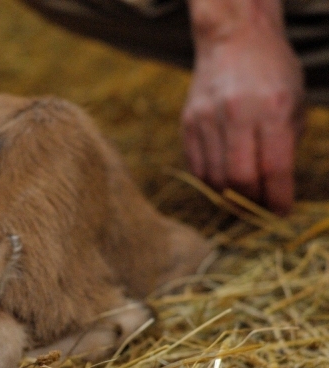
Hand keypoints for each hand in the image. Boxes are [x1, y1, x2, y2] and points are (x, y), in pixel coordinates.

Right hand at [182, 0, 304, 214]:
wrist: (233, 38)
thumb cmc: (272, 71)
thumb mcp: (295, 101)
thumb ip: (287, 144)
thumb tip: (276, 188)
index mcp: (273, 107)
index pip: (274, 168)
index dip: (278, 198)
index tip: (281, 212)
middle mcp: (236, 113)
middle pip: (240, 178)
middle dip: (251, 203)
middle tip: (259, 210)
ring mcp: (207, 119)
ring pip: (215, 178)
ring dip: (229, 196)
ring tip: (242, 198)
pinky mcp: (188, 123)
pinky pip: (196, 167)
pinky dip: (210, 181)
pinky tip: (223, 180)